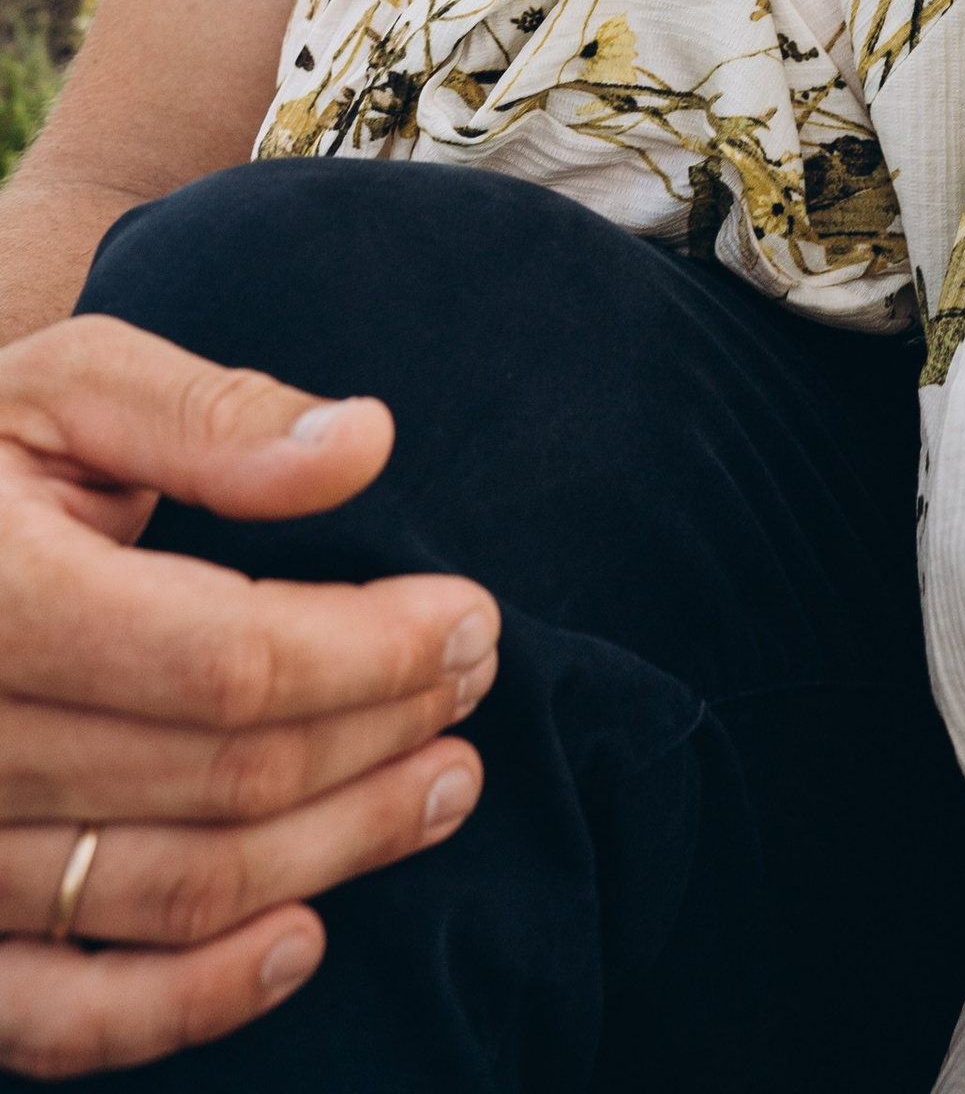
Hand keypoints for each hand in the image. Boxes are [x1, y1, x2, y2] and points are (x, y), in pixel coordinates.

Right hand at [0, 317, 493, 1075]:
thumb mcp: (68, 388)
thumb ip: (210, 416)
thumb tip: (365, 443)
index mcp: (0, 598)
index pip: (230, 661)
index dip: (373, 653)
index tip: (472, 618)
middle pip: (226, 778)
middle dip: (381, 734)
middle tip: (476, 683)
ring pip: (178, 892)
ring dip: (334, 850)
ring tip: (442, 786)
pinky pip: (58, 1017)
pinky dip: (184, 1004)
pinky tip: (300, 944)